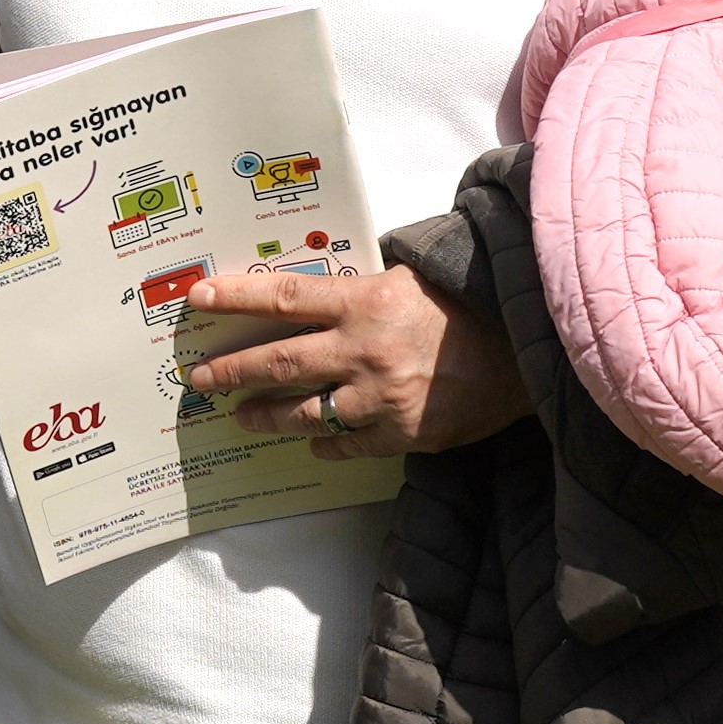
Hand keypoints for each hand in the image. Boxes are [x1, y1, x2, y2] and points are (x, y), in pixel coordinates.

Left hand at [184, 263, 521, 457]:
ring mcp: (380, 396)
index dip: (237, 297)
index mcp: (365, 301)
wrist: (524, 348)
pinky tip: (311, 443)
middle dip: (233, 369)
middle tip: (201, 378)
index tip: (198, 299)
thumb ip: (359, 290)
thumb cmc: (464, 307)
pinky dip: (325, 443)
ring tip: (243, 416)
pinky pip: (346, 444)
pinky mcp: (400, 433)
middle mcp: (364, 349)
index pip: (284, 297)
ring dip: (268, 414)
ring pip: (304, 411)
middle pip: (280, 360)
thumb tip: (308, 295)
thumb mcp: (409, 279)